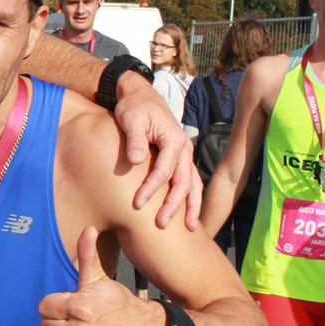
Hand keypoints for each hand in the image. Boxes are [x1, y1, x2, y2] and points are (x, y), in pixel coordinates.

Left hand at [38, 227, 162, 325]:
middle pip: (46, 324)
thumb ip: (88, 255)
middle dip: (58, 318)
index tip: (68, 302)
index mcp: (81, 308)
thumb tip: (88, 229)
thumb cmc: (121, 304)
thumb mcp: (101, 279)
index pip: (44, 307)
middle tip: (76, 315)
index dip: (55, 302)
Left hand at [114, 78, 201, 229]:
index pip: (165, 170)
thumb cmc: (134, 107)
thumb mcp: (131, 118)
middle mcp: (184, 149)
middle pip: (183, 182)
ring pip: (193, 184)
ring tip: (191, 228)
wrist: (141, 97)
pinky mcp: (179, 160)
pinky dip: (191, 198)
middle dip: (174, 205)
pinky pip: (190, 181)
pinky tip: (189, 215)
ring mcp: (184, 155)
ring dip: (191, 206)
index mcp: (173, 139)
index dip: (152, 188)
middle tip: (161, 224)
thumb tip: (136, 160)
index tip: (137, 204)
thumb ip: (134, 138)